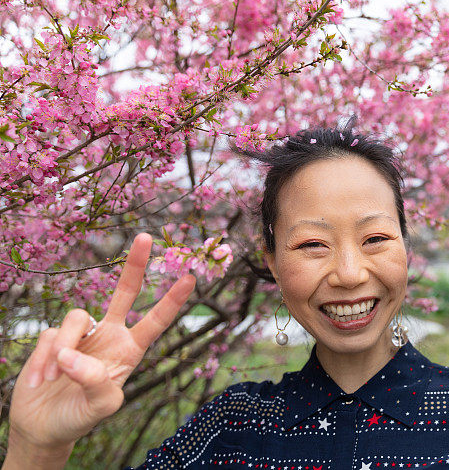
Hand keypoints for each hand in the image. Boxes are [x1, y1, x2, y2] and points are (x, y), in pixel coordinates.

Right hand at [6, 233, 195, 460]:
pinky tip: (39, 382)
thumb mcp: (100, 407)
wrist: (44, 427)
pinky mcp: (52, 338)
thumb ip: (94, 381)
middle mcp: (110, 336)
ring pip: (76, 318)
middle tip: (146, 237)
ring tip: (55, 378)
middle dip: (135, 265)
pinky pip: (49, 336)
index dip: (172, 300)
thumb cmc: (80, 418)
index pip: (156, 321)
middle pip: (125, 292)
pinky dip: (43, 361)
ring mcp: (81, 335)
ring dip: (63, 349)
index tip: (191, 278)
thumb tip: (72, 354)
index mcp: (130, 350)